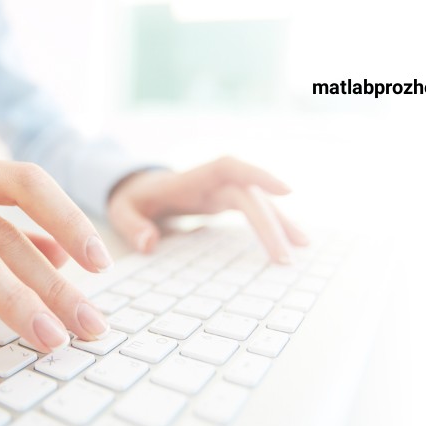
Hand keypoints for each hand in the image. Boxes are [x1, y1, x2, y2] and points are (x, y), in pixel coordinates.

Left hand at [107, 156, 308, 261]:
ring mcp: (223, 191)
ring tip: (304, 246)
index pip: (230, 168)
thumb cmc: (133, 198)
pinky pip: (256, 210)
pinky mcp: (227, 202)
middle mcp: (213, 182)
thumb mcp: (121, 210)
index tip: (287, 191)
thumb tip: (149, 243)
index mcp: (192, 178)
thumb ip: (131, 225)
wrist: (138, 188)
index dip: (258, 175)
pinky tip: (291, 242)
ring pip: (260, 202)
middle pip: (250, 195)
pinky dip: (273, 225)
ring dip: (282, 222)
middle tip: (286, 257)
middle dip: (271, 223)